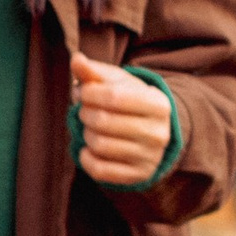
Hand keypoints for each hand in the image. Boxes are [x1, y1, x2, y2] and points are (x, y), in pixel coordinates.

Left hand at [71, 52, 174, 184]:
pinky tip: (89, 148)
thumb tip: (76, 59)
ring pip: (99, 145)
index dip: (89, 92)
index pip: (113, 96)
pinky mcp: (137, 176)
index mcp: (158, 104)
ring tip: (90, 127)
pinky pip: (99, 170)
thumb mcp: (117, 82)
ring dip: (85, 134)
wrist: (151, 133)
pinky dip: (86, 157)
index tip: (84, 92)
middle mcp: (158, 133)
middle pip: (103, 121)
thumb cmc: (129, 101)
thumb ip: (94, 71)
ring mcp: (149, 158)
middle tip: (85, 110)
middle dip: (85, 113)